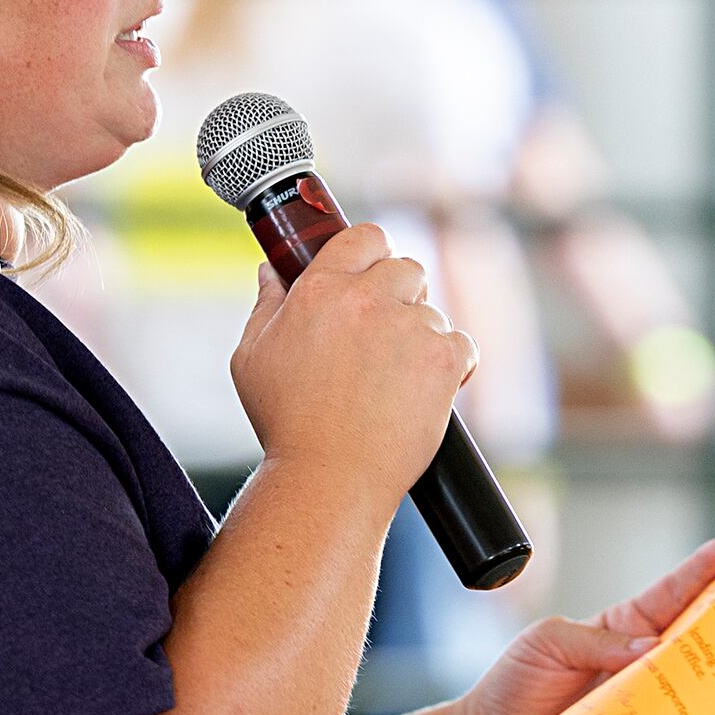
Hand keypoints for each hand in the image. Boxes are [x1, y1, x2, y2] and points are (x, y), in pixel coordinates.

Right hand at [231, 223, 476, 498]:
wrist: (328, 478)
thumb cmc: (286, 423)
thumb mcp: (253, 358)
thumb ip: (265, 305)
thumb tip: (270, 271)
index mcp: (321, 289)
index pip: (365, 236)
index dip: (372, 253)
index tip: (371, 275)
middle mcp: (368, 299)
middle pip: (407, 268)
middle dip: (400, 296)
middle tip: (383, 337)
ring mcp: (410, 328)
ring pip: (433, 311)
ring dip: (420, 337)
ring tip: (394, 381)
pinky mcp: (443, 360)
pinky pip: (461, 343)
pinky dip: (451, 366)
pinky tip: (423, 391)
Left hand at [454, 539, 714, 714]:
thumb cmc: (514, 684)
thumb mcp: (547, 642)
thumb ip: (594, 641)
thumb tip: (648, 648)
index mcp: (619, 629)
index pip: (666, 596)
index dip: (697, 573)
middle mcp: (637, 664)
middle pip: (693, 638)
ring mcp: (641, 702)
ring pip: (691, 685)